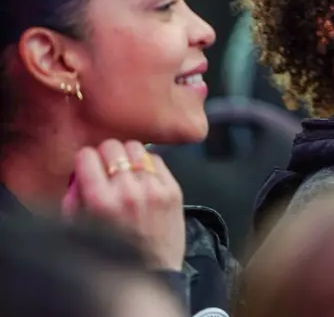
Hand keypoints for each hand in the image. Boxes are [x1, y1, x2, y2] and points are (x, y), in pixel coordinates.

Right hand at [62, 140, 186, 271]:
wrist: (152, 273)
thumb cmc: (114, 254)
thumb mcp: (79, 230)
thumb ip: (74, 197)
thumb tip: (79, 171)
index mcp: (100, 203)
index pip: (87, 156)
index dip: (85, 161)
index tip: (88, 167)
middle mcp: (128, 192)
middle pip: (113, 147)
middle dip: (106, 156)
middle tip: (108, 168)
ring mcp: (154, 189)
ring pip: (136, 148)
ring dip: (129, 157)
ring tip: (127, 172)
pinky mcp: (173, 191)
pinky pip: (157, 160)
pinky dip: (148, 165)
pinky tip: (144, 179)